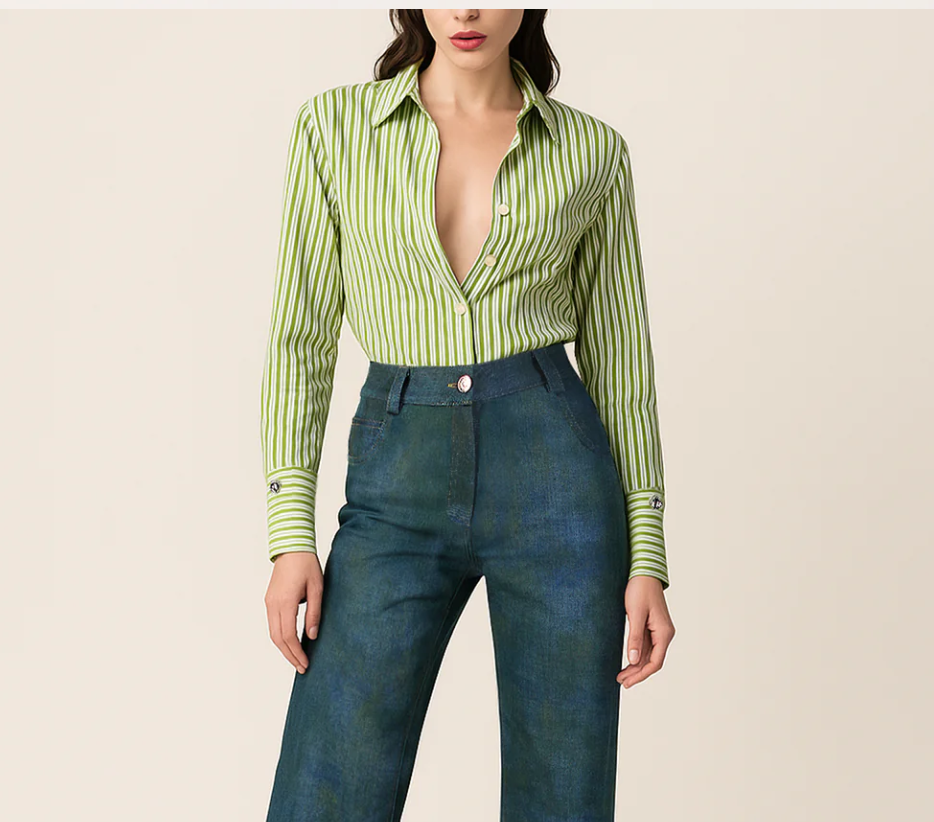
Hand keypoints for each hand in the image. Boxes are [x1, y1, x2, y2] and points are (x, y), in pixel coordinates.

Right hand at [265, 551, 323, 673]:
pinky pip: (273, 624)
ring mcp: (269, 602)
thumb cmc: (307, 565)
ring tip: (297, 659)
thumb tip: (312, 636)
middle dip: (289, 655)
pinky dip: (280, 637)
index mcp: (285, 602)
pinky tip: (290, 643)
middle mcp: (273, 605)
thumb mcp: (317, 588)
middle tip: (302, 667)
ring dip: (284, 648)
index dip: (296, 652)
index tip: (305, 663)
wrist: (292, 548)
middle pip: (278, 639)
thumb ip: (314, 612)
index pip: (288, 636)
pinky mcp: (269, 600)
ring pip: (273, 633)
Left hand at [618, 576, 674, 688]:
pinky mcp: (652, 626)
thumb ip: (635, 638)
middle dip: (637, 673)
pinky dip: (637, 654)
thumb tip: (633, 660)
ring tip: (622, 675)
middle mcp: (664, 634)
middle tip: (622, 682)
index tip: (628, 682)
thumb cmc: (640, 590)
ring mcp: (659, 631)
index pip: (655, 662)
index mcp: (664, 633)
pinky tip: (628, 661)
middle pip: (652, 661)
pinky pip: (646, 646)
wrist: (644, 573)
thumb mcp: (635, 614)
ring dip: (636, 665)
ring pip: (649, 655)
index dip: (641, 674)